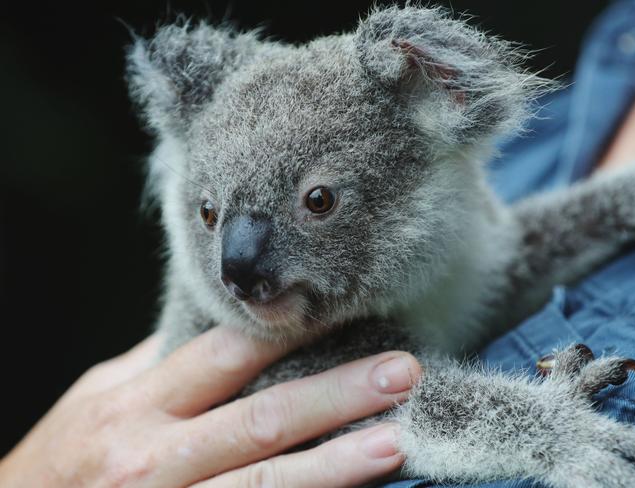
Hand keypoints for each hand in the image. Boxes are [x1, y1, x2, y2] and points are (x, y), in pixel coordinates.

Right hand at [0, 326, 420, 486]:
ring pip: (265, 483)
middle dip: (336, 394)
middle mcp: (155, 457)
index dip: (288, 334)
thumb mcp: (99, 400)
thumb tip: (223, 333)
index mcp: (137, 405)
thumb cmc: (60, 462)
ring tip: (395, 440)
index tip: (344, 314)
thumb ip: (161, 367)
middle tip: (401, 371)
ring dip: (335, 463)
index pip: (225, 357)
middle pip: (261, 418)